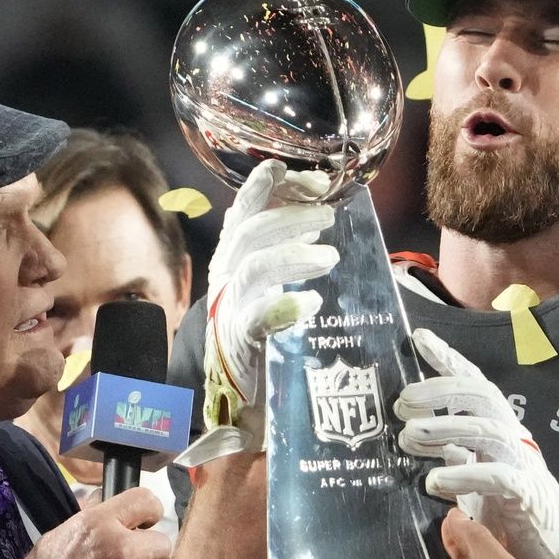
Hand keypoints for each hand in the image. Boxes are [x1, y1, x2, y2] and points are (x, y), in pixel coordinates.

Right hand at [200, 160, 336, 450]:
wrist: (238, 379)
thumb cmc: (260, 316)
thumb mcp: (270, 268)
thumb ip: (287, 236)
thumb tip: (319, 202)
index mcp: (235, 250)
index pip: (248, 207)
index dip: (274, 186)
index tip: (312, 179)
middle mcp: (228, 272)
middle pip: (252, 232)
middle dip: (291, 216)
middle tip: (329, 216)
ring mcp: (231, 306)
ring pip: (255, 268)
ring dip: (294, 255)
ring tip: (330, 257)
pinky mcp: (241, 340)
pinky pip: (258, 320)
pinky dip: (283, 308)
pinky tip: (309, 304)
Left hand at [396, 328, 558, 558]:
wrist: (552, 551)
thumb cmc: (508, 510)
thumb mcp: (474, 472)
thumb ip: (452, 449)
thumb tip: (413, 431)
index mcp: (499, 428)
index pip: (474, 384)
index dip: (450, 360)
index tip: (419, 339)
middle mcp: (513, 438)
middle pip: (480, 396)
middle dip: (439, 392)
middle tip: (401, 404)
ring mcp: (523, 463)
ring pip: (487, 430)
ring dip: (444, 429)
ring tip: (408, 439)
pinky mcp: (527, 494)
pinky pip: (496, 476)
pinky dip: (463, 475)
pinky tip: (434, 480)